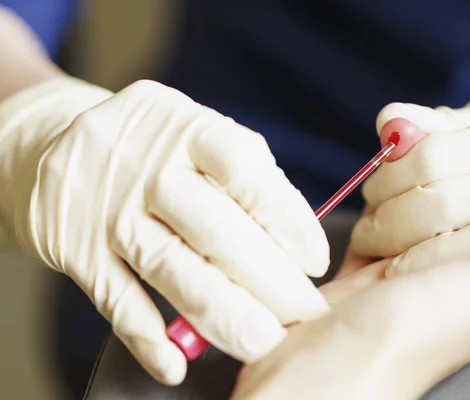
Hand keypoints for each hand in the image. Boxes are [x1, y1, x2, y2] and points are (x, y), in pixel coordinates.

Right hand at [0, 78, 328, 383]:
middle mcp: (145, 164)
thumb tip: (297, 244)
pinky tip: (175, 363)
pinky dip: (146, 337)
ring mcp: (107, 206)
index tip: (315, 262)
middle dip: (268, 280)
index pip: (245, 169)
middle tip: (303, 314)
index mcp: (187, 128)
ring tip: (262, 343)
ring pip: (169, 268)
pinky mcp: (74, 246)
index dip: (287, 218)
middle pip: (213, 229)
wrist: (55, 141)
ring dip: (221, 315)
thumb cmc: (155, 148)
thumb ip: (247, 179)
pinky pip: (114, 298)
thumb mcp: (198, 137)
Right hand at [232, 193, 469, 399]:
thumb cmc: (420, 334)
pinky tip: (381, 177)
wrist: (334, 355)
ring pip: (423, 223)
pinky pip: (377, 228)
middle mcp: (455, 286)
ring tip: (421, 148)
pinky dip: (377, 204)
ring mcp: (409, 277)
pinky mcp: (368, 272)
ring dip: (418, 191)